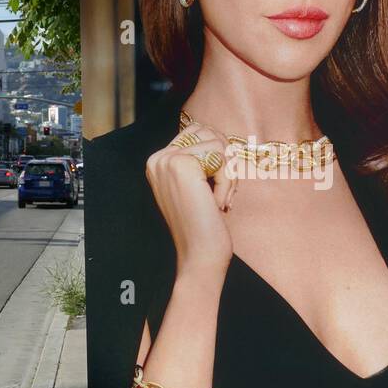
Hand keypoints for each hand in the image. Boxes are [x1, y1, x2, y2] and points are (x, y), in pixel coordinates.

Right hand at [145, 120, 235, 282]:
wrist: (199, 256)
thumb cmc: (205, 225)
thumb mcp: (200, 185)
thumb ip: (202, 158)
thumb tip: (217, 132)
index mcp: (159, 161)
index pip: (199, 131)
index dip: (219, 157)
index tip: (216, 190)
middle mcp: (158, 158)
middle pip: (209, 132)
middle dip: (226, 161)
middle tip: (223, 194)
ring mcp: (166, 160)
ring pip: (218, 143)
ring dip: (229, 174)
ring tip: (219, 201)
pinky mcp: (181, 164)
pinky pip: (221, 156)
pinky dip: (228, 181)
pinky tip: (218, 204)